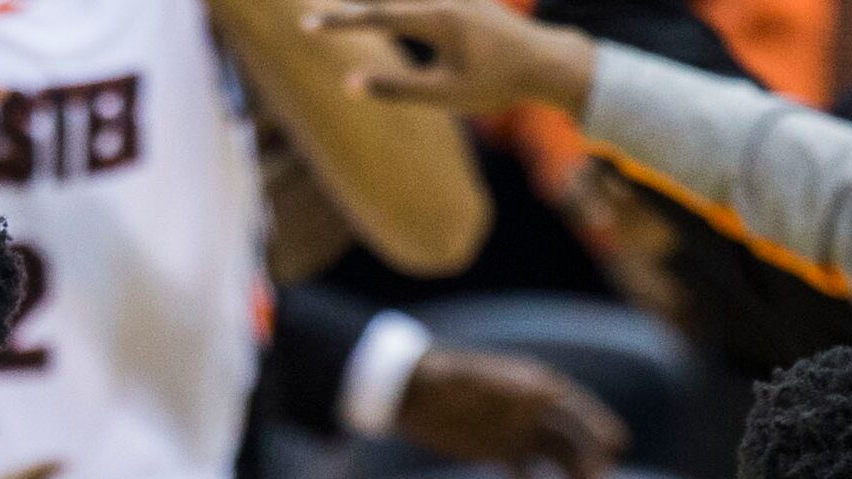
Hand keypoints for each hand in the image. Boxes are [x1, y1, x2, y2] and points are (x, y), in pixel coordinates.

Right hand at [305, 0, 599, 114]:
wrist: (545, 62)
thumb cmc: (496, 83)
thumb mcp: (444, 95)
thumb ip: (396, 87)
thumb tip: (351, 83)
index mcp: (437, 19)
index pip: (376, 17)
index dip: (338, 21)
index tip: (306, 24)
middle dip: (348, 2)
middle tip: (308, 4)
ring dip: (373, 2)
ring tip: (339, 7)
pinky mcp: (464, 0)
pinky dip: (396, 3)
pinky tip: (384, 7)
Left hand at [396, 348, 627, 478]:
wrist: (408, 393)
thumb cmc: (439, 377)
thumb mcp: (468, 376)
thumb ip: (503, 383)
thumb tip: (540, 390)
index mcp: (533, 385)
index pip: (574, 407)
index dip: (597, 424)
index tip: (616, 444)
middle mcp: (533, 411)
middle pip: (572, 438)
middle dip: (589, 460)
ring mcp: (519, 434)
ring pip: (557, 461)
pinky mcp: (501, 455)